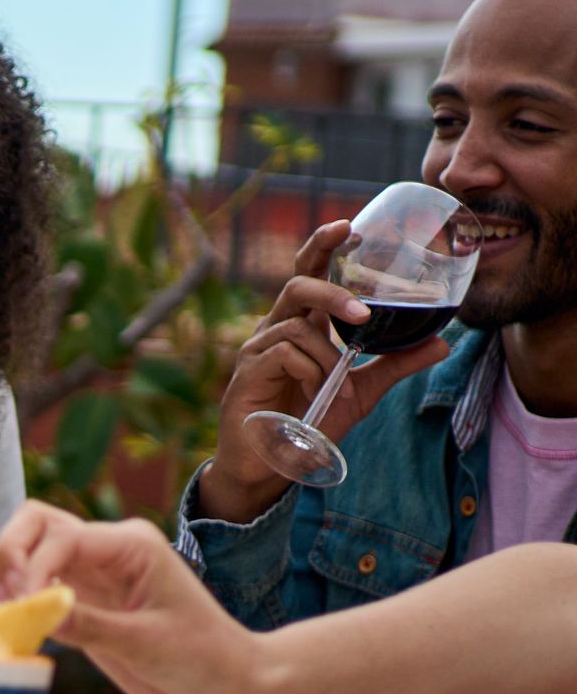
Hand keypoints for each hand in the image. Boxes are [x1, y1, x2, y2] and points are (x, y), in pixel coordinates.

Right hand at [0, 504, 274, 693]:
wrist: (228, 687)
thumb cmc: (203, 659)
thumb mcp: (147, 644)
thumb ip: (90, 626)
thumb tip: (36, 611)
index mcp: (131, 545)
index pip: (61, 536)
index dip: (33, 568)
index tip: (24, 608)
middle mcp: (107, 550)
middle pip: (36, 523)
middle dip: (9, 554)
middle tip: (4, 600)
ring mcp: (93, 574)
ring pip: (30, 549)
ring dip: (7, 574)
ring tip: (3, 614)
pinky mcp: (84, 602)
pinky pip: (38, 586)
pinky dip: (18, 599)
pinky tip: (17, 625)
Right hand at [196, 218, 450, 523]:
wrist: (267, 467)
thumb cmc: (308, 422)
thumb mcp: (361, 392)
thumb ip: (395, 365)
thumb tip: (444, 343)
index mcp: (303, 325)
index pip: (310, 273)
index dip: (325, 247)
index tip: (350, 226)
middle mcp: (278, 328)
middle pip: (297, 281)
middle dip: (325, 270)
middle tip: (355, 284)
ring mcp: (259, 348)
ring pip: (297, 322)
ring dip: (328, 351)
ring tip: (337, 377)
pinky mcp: (248, 370)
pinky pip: (286, 353)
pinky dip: (310, 372)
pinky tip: (315, 394)